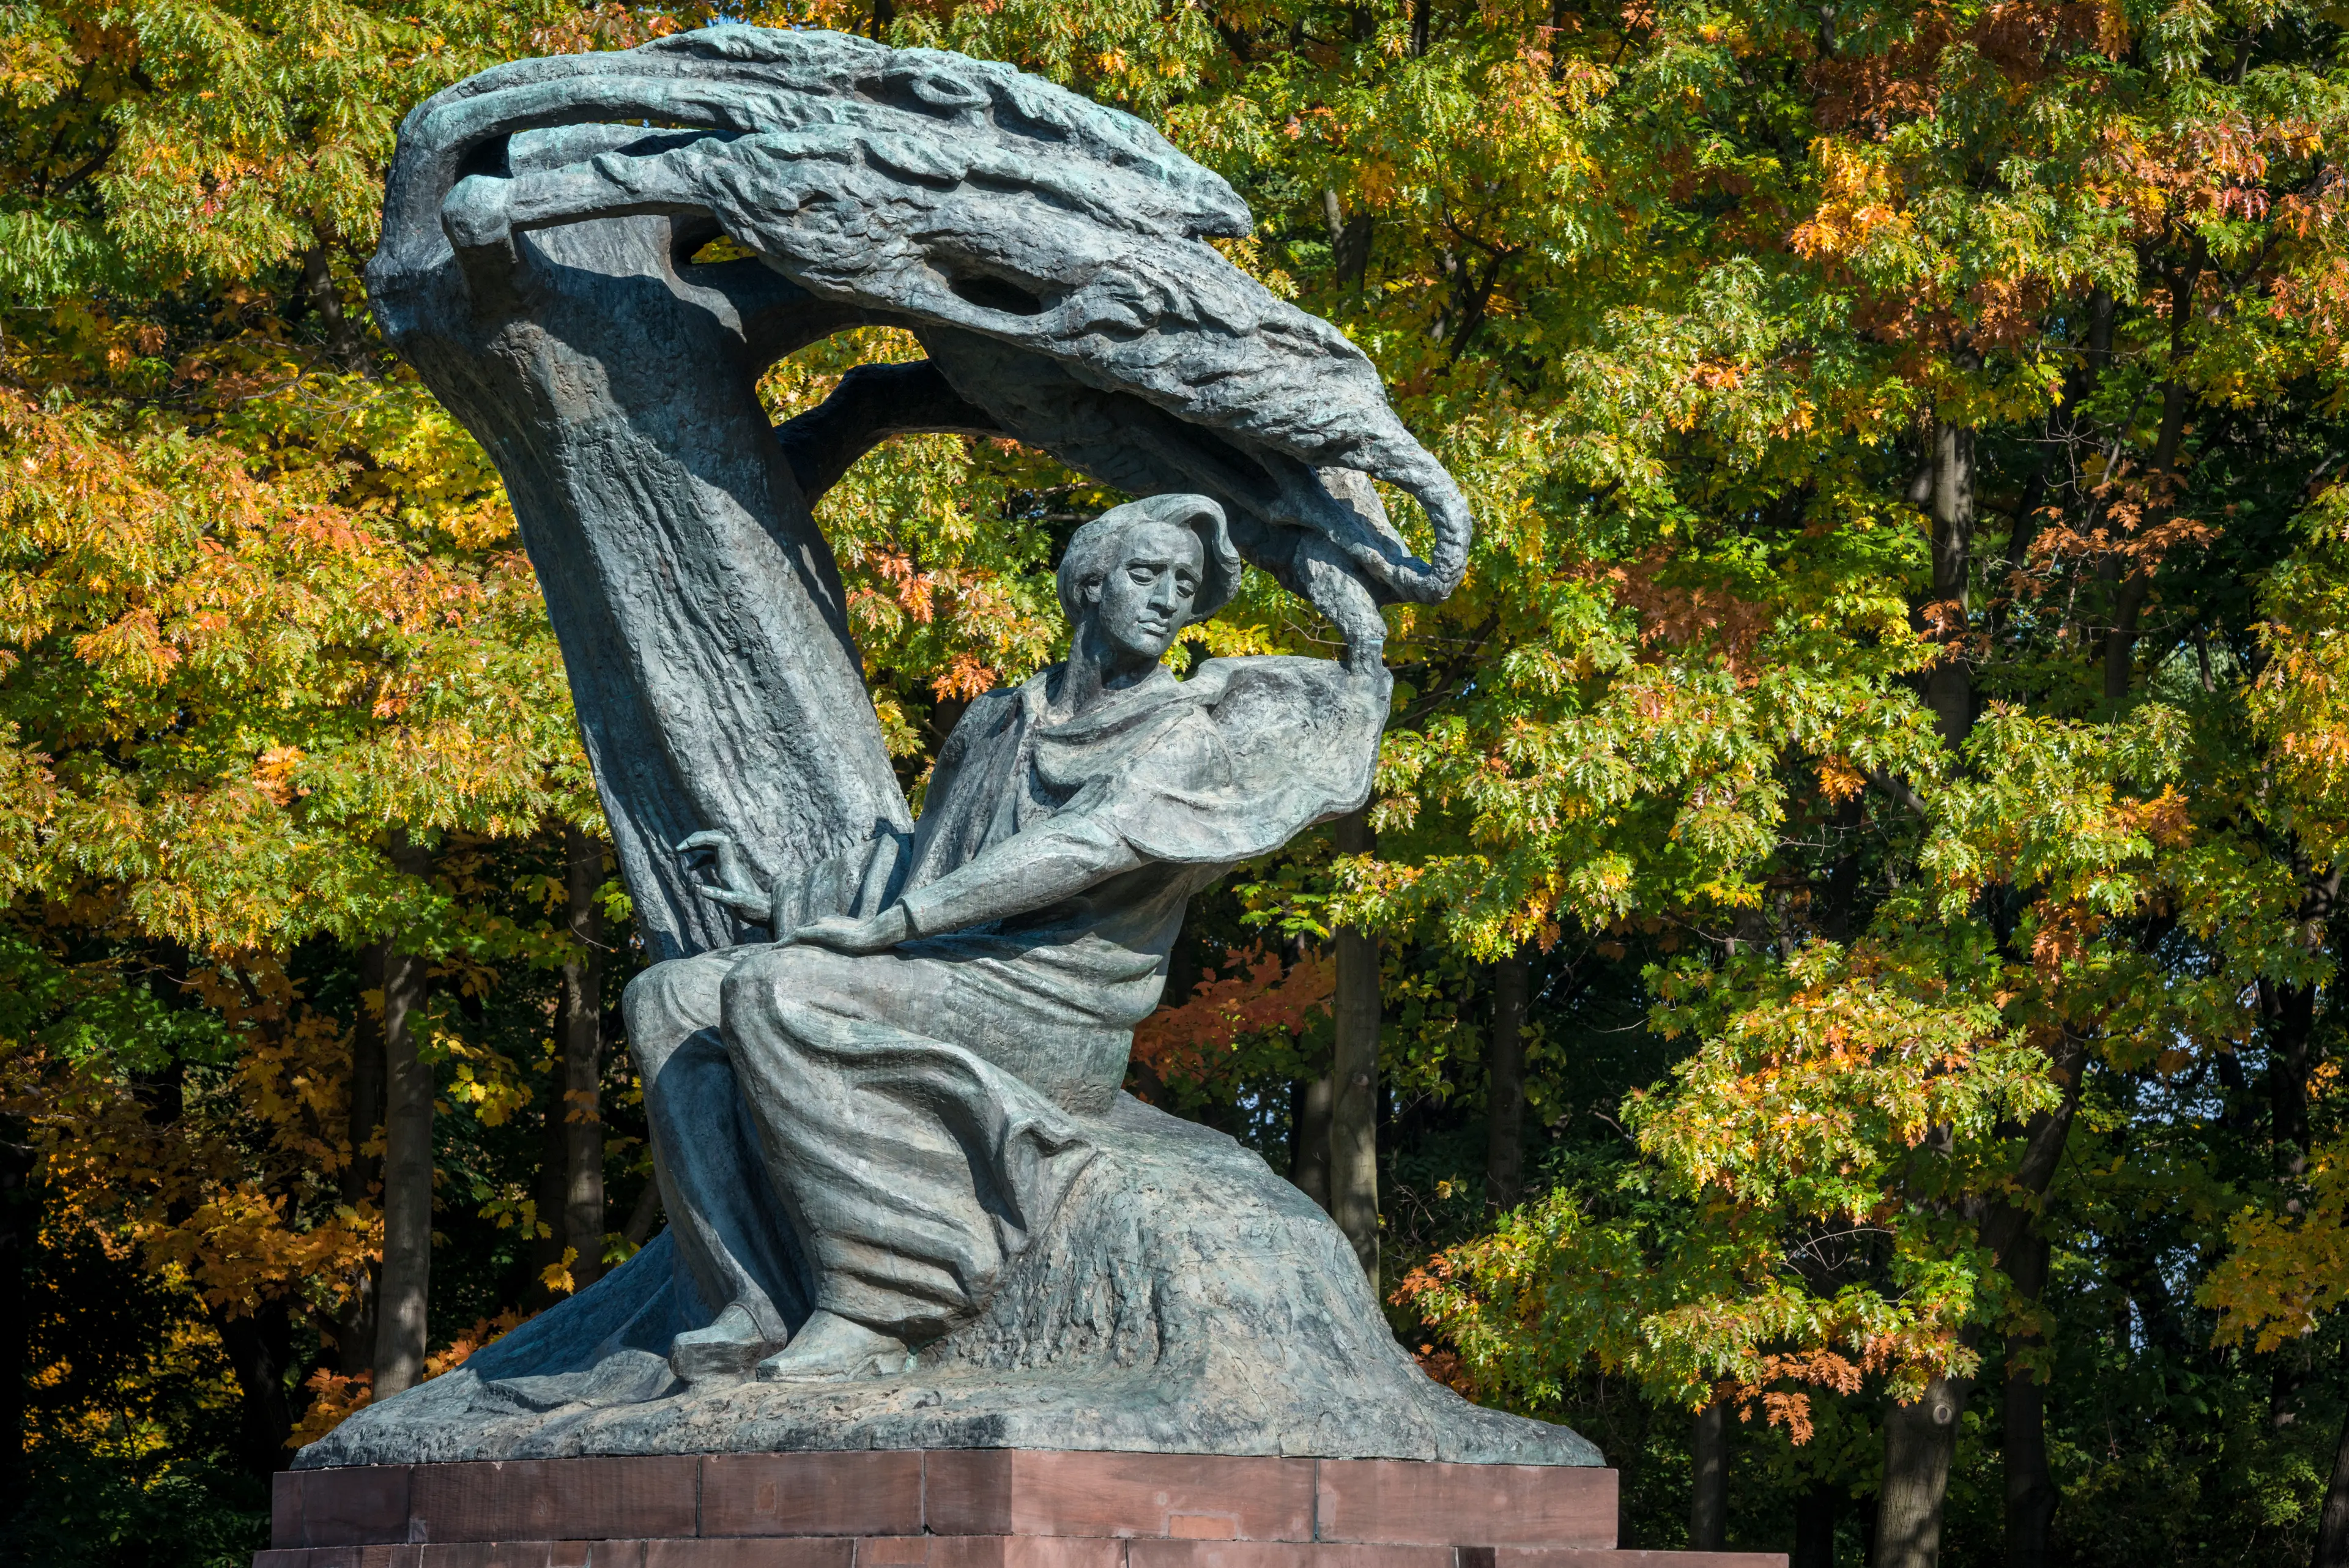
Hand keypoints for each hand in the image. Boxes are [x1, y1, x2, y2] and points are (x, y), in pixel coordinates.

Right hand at [677, 829, 767, 918]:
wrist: (766, 910)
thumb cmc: (754, 908)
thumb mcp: (737, 904)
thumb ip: (720, 896)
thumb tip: (699, 888)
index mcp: (732, 866)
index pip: (720, 840)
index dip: (704, 838)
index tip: (687, 845)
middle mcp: (731, 862)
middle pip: (715, 838)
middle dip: (697, 839)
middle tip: (679, 848)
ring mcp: (729, 866)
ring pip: (712, 847)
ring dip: (697, 846)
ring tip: (680, 850)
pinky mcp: (728, 872)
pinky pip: (712, 858)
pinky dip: (700, 859)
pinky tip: (691, 868)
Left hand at [785, 905, 913, 954]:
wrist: (875, 933)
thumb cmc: (872, 940)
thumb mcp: (859, 944)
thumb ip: (852, 947)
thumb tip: (855, 961)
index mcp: (833, 923)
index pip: (813, 930)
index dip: (802, 939)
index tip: (794, 949)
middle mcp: (824, 920)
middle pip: (802, 930)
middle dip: (790, 940)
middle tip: (778, 949)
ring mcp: (821, 924)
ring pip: (795, 933)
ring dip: (784, 942)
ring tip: (773, 950)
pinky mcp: (818, 931)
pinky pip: (796, 936)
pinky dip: (784, 942)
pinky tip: (775, 949)